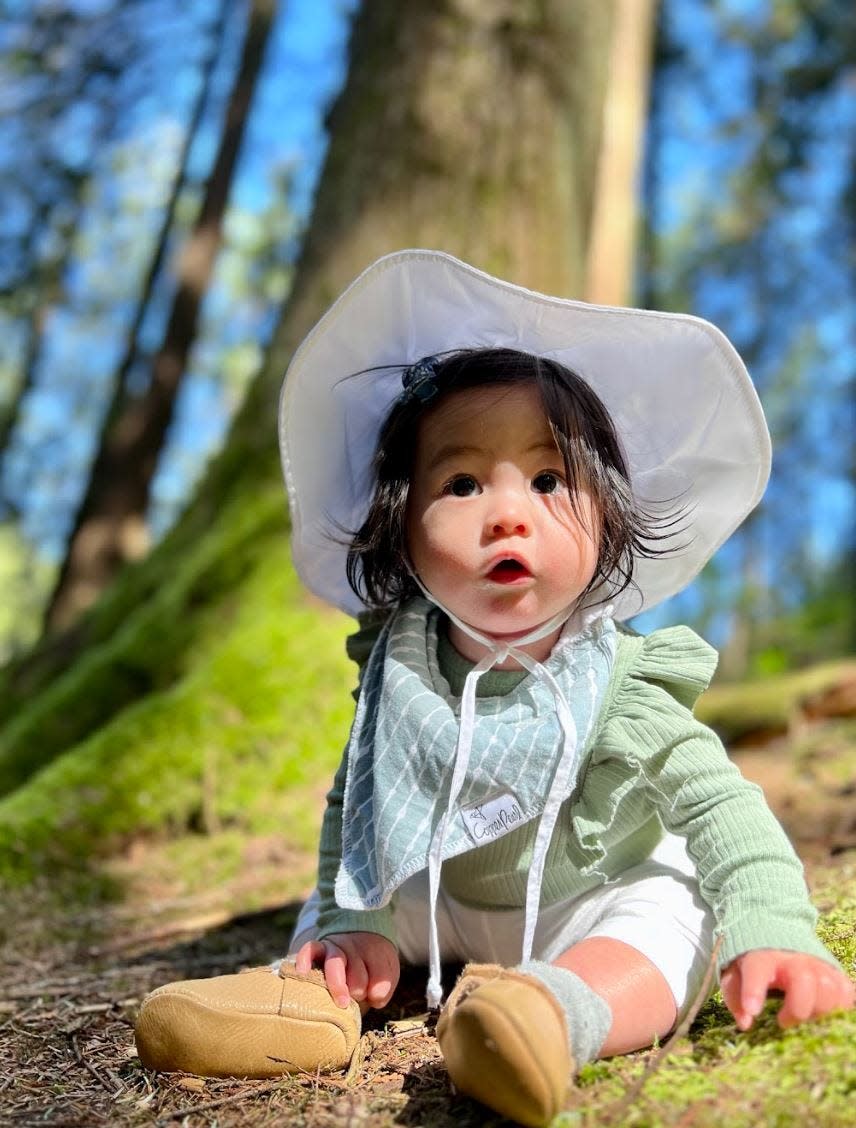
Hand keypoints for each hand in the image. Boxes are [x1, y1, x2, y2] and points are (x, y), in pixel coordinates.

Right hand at [294, 931, 399, 1010]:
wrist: (358, 937)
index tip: (374, 995)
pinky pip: (310, 948)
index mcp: (376, 953)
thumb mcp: (385, 974)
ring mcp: (335, 948)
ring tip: (342, 1003)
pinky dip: (305, 958)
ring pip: (336, 965)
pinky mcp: (318, 948)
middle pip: (358, 976)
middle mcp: (355, 949)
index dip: (378, 991)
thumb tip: (374, 995)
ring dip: (339, 986)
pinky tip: (302, 972)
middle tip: (357, 995)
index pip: (381, 975)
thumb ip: (383, 987)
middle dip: (359, 990)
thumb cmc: (371, 966)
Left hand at [720, 949, 854, 1030]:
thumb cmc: (756, 963)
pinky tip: (824, 1014)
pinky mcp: (835, 972)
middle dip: (797, 1008)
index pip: (758, 968)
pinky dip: (839, 1008)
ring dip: (818, 1011)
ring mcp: (817, 964)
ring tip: (805, 1018)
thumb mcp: (735, 973)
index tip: (753, 1011)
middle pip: (804, 980)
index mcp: (763, 956)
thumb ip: (734, 996)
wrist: (777, 932)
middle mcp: (793, 958)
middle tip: (783, 1021)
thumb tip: (746, 1023)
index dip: (755, 990)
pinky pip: (846, 992)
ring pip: (829, 988)